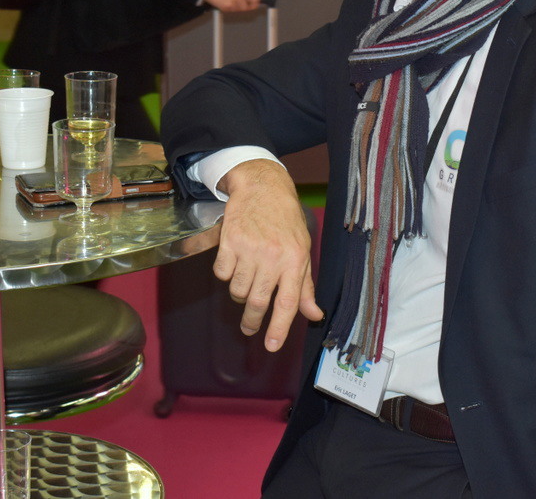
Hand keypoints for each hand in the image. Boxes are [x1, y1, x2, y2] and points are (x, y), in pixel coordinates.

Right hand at [203, 0, 260, 12]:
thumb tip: (255, 2)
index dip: (255, 3)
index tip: (254, 5)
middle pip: (249, 7)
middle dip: (246, 7)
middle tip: (240, 4)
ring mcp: (233, 2)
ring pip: (240, 10)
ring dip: (237, 8)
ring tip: (231, 1)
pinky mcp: (227, 7)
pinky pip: (232, 11)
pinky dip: (230, 9)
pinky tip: (226, 2)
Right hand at [216, 159, 322, 350]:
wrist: (262, 188)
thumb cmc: (286, 222)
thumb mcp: (303, 251)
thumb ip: (305, 287)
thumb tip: (314, 316)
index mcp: (295, 260)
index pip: (288, 302)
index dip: (279, 327)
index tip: (271, 346)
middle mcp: (273, 256)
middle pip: (258, 302)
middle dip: (252, 321)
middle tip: (249, 328)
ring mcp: (249, 249)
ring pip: (237, 290)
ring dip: (239, 294)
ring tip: (246, 282)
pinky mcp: (229, 241)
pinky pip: (221, 274)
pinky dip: (226, 274)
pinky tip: (234, 262)